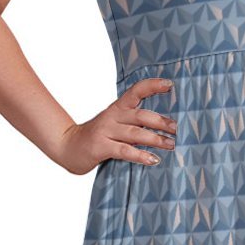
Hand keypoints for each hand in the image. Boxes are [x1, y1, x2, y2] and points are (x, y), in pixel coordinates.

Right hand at [53, 77, 177, 174]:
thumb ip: (134, 122)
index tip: (170, 84)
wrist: (67, 146)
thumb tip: (166, 126)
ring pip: (135, 133)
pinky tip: (153, 159)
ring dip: (155, 139)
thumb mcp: (115, 123)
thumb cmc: (98, 136)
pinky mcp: (101, 147)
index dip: (152, 86)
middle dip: (161, 121)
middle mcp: (112, 117)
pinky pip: (124, 150)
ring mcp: (106, 131)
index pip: (136, 91)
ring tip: (171, 145)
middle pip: (140, 115)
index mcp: (117, 108)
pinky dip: (140, 155)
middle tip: (177, 129)